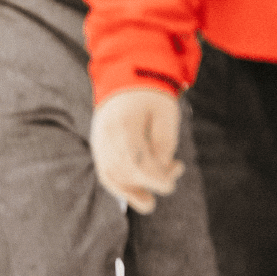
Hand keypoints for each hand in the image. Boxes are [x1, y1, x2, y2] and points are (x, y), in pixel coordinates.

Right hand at [89, 87, 183, 213]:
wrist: (125, 80)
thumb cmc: (151, 97)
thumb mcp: (166, 116)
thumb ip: (164, 145)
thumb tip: (161, 172)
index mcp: (124, 126)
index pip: (139, 162)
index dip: (160, 176)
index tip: (179, 167)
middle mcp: (106, 137)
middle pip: (127, 172)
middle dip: (154, 180)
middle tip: (176, 167)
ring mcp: (98, 144)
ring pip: (114, 178)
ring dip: (136, 190)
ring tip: (156, 193)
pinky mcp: (97, 149)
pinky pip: (106, 176)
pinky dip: (122, 189)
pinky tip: (139, 196)